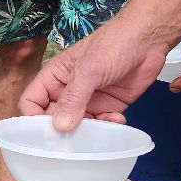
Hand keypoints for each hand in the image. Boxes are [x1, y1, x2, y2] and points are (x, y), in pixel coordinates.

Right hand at [19, 15, 168, 130]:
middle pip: (53, 118)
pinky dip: (107, 127)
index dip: (32, 118)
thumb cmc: (113, 44)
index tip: (43, 133)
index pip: (31, 101)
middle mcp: (68, 91)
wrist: (149, 39)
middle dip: (61, 131)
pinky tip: (117, 119)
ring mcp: (88, 100)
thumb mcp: (89, 70)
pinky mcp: (109, 106)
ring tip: (99, 131)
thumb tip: (60, 127)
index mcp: (54, 77)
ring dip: (87, 132)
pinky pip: (101, 124)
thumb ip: (73, 98)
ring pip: (78, 126)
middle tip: (72, 142)